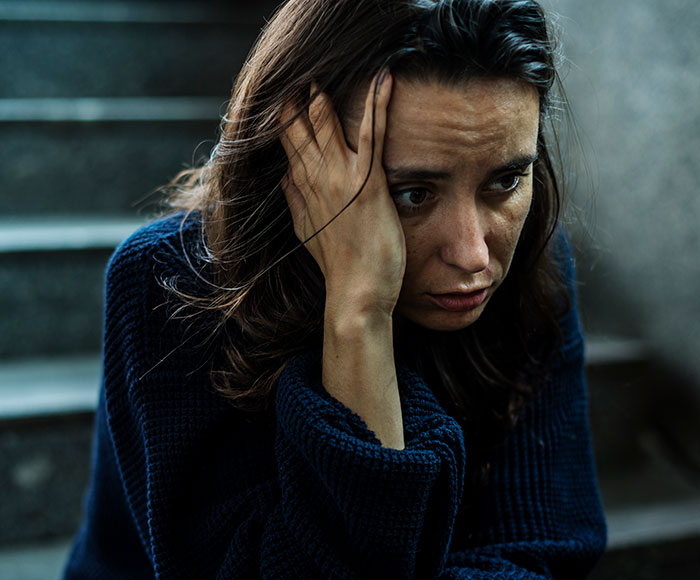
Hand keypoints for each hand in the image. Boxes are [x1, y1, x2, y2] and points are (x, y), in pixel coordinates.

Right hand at [280, 72, 403, 318]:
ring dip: (326, 95)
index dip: (284, 116)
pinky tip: (384, 81)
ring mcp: (340, 180)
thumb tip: (285, 179)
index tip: (283, 94)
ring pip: (327, 124)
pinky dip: (377, 106)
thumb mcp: (307, 233)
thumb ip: (295, 202)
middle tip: (300, 71)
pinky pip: (372, 135)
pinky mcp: (367, 184)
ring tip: (325, 69)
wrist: (356, 292)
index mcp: (303, 190)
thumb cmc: (338, 266)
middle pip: (301, 127)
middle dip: (298, 97)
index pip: (288, 143)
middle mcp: (316, 179)